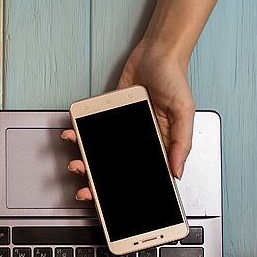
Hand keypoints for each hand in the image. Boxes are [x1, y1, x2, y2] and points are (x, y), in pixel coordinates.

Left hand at [62, 42, 195, 200]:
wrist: (156, 52)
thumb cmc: (174, 79)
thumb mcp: (184, 112)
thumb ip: (180, 143)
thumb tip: (177, 171)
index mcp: (158, 146)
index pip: (140, 176)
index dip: (125, 192)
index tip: (110, 205)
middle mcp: (137, 141)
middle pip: (115, 169)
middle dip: (98, 183)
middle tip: (86, 190)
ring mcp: (121, 130)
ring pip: (99, 153)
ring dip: (85, 161)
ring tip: (76, 164)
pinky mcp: (107, 116)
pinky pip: (90, 130)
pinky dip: (79, 135)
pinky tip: (72, 137)